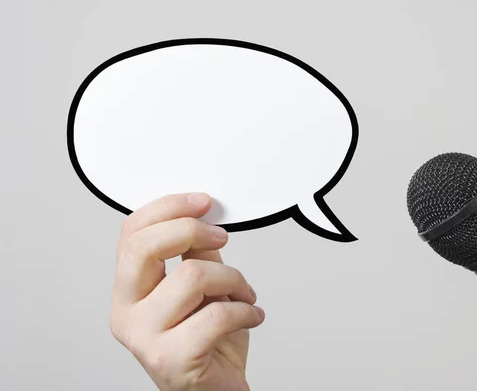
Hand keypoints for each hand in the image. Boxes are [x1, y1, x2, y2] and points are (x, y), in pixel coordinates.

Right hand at [109, 193, 264, 390]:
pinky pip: (216, 315)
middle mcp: (126, 313)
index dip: (168, 208)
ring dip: (233, 280)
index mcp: (128, 291)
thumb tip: (203, 217)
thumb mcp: (202, 288)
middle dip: (192, 230)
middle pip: (145, 247)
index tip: (203, 203)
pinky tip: (252, 315)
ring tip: (244, 294)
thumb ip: (195, 253)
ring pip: (192, 276)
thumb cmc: (208, 342)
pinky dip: (246, 310)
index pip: (131, 234)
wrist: (215, 390)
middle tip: (221, 236)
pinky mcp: (170, 360)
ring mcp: (144, 338)